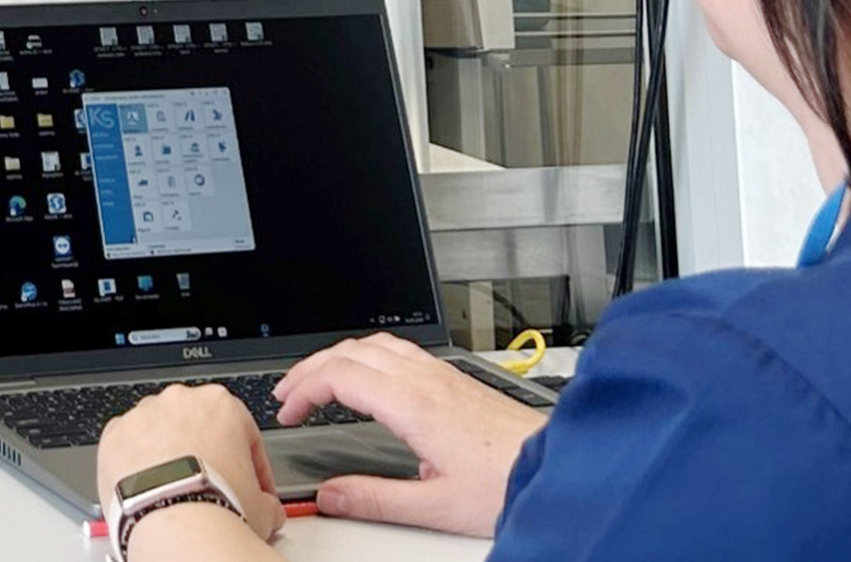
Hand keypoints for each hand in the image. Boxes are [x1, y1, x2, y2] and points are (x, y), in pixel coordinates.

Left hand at [95, 385, 285, 551]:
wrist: (174, 520)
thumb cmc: (216, 504)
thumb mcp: (262, 506)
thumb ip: (267, 500)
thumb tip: (269, 510)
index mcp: (221, 404)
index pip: (243, 432)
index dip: (251, 465)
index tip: (251, 486)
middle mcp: (179, 401)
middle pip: (196, 426)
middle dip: (205, 454)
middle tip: (211, 487)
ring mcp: (143, 415)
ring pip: (158, 431)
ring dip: (167, 454)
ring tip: (176, 490)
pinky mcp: (113, 435)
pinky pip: (127, 445)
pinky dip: (136, 463)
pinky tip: (149, 487)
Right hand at [273, 334, 546, 536]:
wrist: (561, 467)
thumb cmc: (510, 483)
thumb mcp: (436, 505)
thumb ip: (377, 499)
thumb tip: (332, 496)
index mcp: (413, 404)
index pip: (339, 375)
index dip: (304, 388)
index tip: (288, 410)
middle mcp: (426, 380)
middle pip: (351, 351)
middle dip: (312, 368)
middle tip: (290, 392)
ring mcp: (442, 375)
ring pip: (376, 344)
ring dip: (339, 357)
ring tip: (321, 379)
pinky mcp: (457, 380)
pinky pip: (400, 350)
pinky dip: (368, 356)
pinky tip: (372, 375)